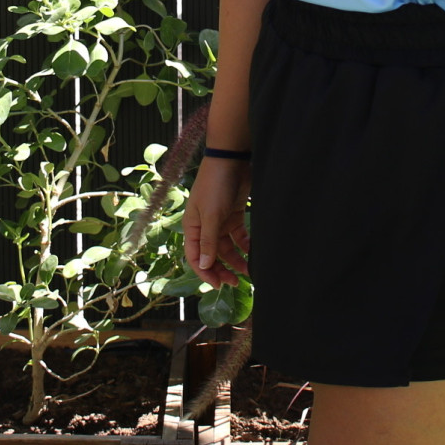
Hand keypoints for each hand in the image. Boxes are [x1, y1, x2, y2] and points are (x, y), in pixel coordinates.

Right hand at [183, 156, 251, 287]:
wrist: (232, 159)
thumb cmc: (215, 185)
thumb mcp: (211, 216)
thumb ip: (208, 242)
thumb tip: (204, 266)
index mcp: (192, 227)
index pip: (195, 257)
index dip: (205, 273)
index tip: (219, 285)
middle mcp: (204, 226)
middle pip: (212, 254)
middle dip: (222, 269)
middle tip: (236, 282)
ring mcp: (220, 220)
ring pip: (227, 247)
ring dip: (236, 259)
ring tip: (248, 270)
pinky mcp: (234, 214)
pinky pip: (239, 236)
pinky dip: (245, 245)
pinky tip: (252, 252)